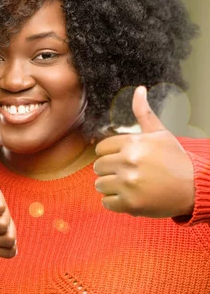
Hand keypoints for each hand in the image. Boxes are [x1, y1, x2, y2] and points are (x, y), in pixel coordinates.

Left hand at [93, 86, 194, 217]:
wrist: (195, 187)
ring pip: (99, 185)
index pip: (100, 149)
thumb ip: (144, 113)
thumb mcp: (161, 133)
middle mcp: (128, 161)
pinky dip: (115, 202)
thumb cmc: (176, 160)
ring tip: (129, 185)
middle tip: (128, 174)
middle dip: (110, 171)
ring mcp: (128, 183)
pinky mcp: (130, 204)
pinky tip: (130, 197)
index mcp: (133, 143)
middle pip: (98, 167)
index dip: (110, 155)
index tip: (123, 160)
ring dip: (111, 187)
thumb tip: (139, 89)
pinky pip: (106, 202)